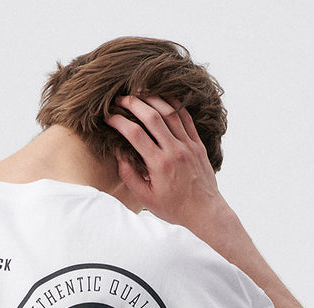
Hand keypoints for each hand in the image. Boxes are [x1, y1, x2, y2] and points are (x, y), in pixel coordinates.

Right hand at [105, 95, 224, 227]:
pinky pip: (186, 117)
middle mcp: (174, 151)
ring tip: (139, 91)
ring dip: (152, 98)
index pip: (135, 134)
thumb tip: (118, 154)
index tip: (108, 117)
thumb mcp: (146, 198)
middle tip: (120, 99)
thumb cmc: (174, 208)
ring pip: (169, 112)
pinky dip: (173, 104)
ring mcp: (188, 145)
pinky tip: (162, 97)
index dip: (119, 121)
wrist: (205, 211)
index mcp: (159, 165)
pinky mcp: (198, 144)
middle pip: (151, 116)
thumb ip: (129, 177)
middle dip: (133, 103)